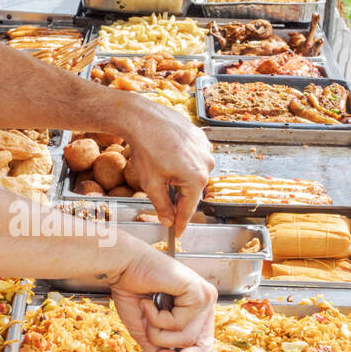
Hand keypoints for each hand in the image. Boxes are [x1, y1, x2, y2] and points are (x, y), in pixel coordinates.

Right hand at [109, 241, 215, 351]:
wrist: (121, 267)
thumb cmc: (132, 291)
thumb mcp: (146, 333)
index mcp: (194, 315)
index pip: (202, 350)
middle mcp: (204, 306)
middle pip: (201, 350)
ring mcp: (204, 298)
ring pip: (187, 339)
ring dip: (159, 332)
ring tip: (148, 311)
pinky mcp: (199, 292)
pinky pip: (181, 324)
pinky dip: (159, 317)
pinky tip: (152, 300)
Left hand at [121, 102, 214, 236]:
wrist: (143, 118)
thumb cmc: (146, 149)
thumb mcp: (151, 184)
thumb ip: (162, 206)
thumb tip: (168, 220)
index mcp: (196, 178)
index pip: (189, 209)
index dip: (181, 223)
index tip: (177, 232)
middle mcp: (207, 164)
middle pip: (193, 191)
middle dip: (180, 200)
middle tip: (167, 209)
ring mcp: (206, 150)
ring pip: (195, 174)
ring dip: (182, 180)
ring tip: (164, 176)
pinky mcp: (201, 138)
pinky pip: (195, 158)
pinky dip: (185, 164)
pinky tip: (170, 161)